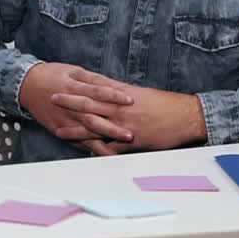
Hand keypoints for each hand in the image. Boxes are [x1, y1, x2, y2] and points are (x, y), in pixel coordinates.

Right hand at [18, 63, 135, 142]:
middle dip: (111, 128)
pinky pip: (75, 141)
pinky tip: (101, 154)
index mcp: (73, 87)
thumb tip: (114, 85)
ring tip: (117, 151)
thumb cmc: (52, 75)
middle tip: (130, 134)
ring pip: (85, 134)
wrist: (26, 85)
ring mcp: (63, 120)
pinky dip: (88, 148)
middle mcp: (69, 106)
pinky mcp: (58, 129)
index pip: (97, 92)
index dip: (113, 96)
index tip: (130, 100)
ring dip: (102, 143)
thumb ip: (94, 79)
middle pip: (93, 118)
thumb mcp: (73, 71)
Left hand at [52, 84, 206, 155]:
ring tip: (59, 131)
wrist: (187, 115)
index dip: (76, 87)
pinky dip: (98, 151)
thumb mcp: (140, 94)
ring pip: (95, 127)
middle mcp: (121, 109)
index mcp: (122, 96)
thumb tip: (106, 89)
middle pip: (89, 104)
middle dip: (69, 102)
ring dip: (76, 130)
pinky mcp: (133, 141)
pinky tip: (85, 154)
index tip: (61, 83)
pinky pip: (111, 148)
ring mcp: (125, 125)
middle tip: (51, 99)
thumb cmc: (165, 104)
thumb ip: (121, 93)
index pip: (94, 89)